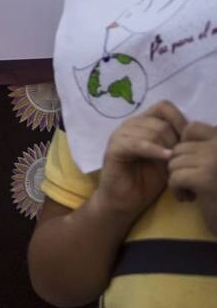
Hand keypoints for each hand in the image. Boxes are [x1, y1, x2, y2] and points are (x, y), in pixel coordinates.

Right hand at [95, 101, 186, 220]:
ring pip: (152, 131)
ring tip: (171, 165)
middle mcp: (130, 125)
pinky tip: (165, 158)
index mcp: (143, 123)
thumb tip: (193, 131)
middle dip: (176, 141)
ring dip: (167, 148)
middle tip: (180, 160)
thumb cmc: (148, 179)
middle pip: (162, 122)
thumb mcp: (168, 157)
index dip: (180, 120)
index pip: (164, 107)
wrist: (126, 200)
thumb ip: (176, 141)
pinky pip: (137, 144)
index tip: (189, 140)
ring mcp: (120, 135)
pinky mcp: (114, 149)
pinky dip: (154, 150)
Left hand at [170, 121, 216, 232]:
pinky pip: (175, 178)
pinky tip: (188, 199)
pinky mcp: (205, 178)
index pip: (193, 128)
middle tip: (191, 184)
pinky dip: (176, 190)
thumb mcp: (212, 163)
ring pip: (174, 163)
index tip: (190, 165)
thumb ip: (201, 149)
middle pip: (179, 148)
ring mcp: (214, 160)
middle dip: (179, 167)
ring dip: (177, 180)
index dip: (184, 147)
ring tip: (192, 192)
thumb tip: (173, 138)